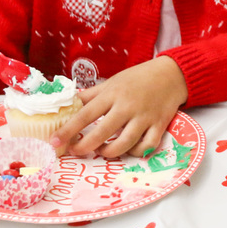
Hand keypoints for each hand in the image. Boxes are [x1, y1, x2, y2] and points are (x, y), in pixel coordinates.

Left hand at [51, 56, 188, 157]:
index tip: (54, 142)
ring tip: (101, 150)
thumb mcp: (113, 81)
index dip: (68, 130)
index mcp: (113, 94)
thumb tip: (68, 105)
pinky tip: (127, 149)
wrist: (172, 74)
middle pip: (102, 133)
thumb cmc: (139, 78)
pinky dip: (134, 152)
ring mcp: (144, 117)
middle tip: (75, 151)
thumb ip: (91, 95)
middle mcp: (127, 106)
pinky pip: (145, 147)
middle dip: (84, 147)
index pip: (85, 114)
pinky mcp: (159, 125)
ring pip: (123, 144)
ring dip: (108, 152)